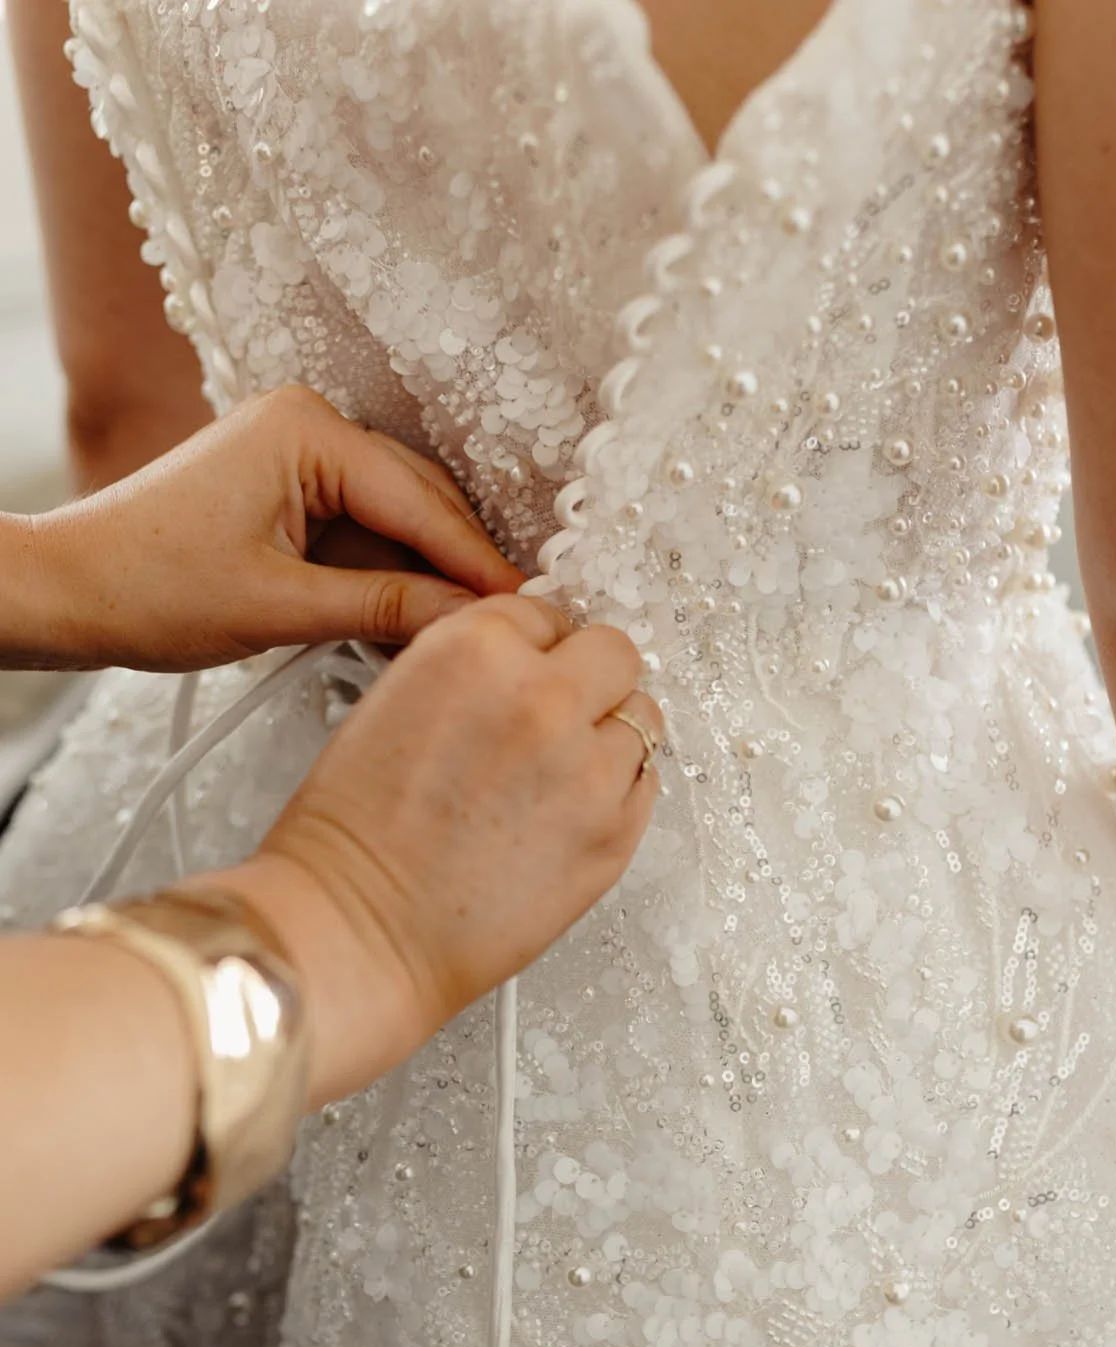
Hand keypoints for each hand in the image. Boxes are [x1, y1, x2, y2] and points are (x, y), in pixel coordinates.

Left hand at [13, 386, 520, 670]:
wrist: (70, 590)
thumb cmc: (148, 587)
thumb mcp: (279, 606)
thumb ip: (383, 608)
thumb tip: (470, 618)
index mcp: (306, 430)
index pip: (419, 502)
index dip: (475, 562)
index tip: (526, 606)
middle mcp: (309, 423)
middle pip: (418, 501)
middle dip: (458, 566)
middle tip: (508, 626)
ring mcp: (299, 452)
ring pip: (396, 518)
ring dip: (424, 575)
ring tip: (463, 634)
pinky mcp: (290, 486)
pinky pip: (362, 530)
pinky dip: (386, 576)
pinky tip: (410, 622)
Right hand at [212, 595, 663, 1105]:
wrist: (356, 930)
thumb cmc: (352, 835)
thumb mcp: (393, 701)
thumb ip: (471, 669)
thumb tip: (527, 664)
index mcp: (474, 649)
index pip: (544, 613)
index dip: (533, 648)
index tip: (527, 673)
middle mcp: (542, 697)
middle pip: (614, 652)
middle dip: (588, 679)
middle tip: (558, 716)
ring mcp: (589, 768)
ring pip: (642, 719)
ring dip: (608, 737)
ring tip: (559, 775)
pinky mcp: (615, 833)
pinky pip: (646, 785)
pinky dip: (618, 792)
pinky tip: (568, 813)